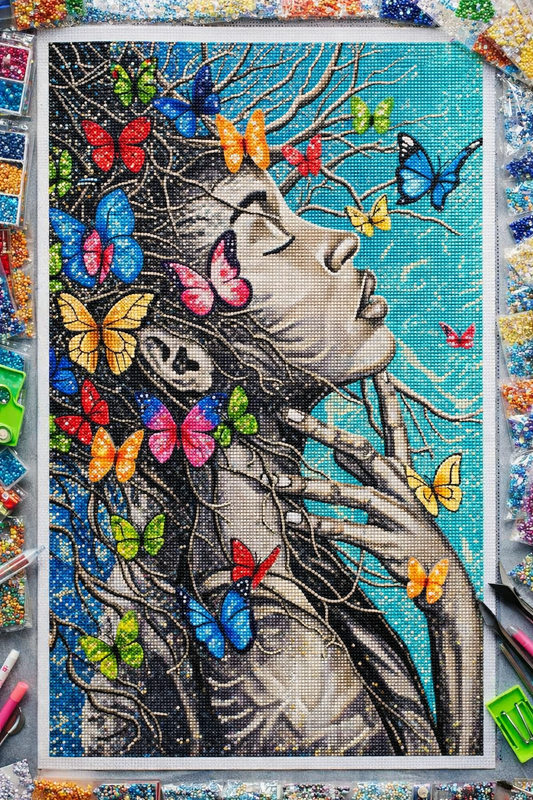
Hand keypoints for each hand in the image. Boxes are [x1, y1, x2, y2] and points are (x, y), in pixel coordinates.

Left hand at [276, 407, 457, 592]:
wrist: (440, 574)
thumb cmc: (408, 529)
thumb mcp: (393, 496)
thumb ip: (365, 474)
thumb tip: (337, 451)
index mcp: (402, 471)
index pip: (395, 427)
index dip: (387, 398)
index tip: (378, 369)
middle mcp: (399, 486)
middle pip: (361, 449)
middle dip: (323, 429)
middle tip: (288, 413)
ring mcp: (395, 514)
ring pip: (347, 493)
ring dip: (308, 486)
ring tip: (276, 481)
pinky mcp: (386, 542)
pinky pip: (347, 530)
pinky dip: (318, 525)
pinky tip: (292, 519)